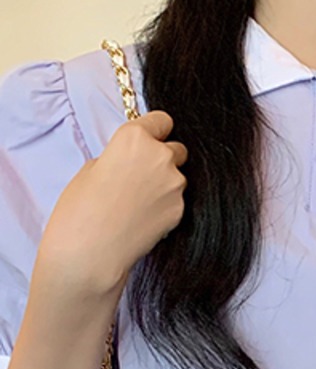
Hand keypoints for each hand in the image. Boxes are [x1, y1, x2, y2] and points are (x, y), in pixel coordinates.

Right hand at [40, 112, 187, 295]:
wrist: (93, 248)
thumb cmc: (82, 206)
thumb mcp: (94, 167)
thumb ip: (122, 157)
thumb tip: (135, 161)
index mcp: (134, 138)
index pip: (161, 121)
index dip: (156, 130)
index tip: (153, 137)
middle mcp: (161, 157)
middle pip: (176, 149)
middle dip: (164, 158)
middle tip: (144, 174)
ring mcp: (175, 185)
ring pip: (178, 178)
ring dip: (165, 184)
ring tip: (139, 201)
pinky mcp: (181, 211)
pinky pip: (177, 201)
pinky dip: (166, 206)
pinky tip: (145, 217)